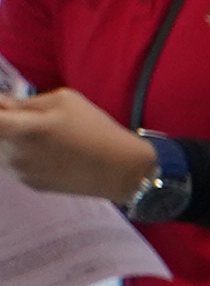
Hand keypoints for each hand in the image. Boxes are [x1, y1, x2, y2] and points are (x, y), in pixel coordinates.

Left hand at [0, 88, 159, 201]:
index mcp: (22, 129)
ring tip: (44, 137)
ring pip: (2, 149)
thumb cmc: (97, 129)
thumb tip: (3, 104)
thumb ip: (26, 101)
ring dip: (13, 140)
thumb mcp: (65, 101)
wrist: (123, 171)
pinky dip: (23, 155)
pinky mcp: (30, 184)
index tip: (7, 108)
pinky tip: (50, 153)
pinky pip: (14, 164)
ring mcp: (20, 172)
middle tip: (33, 119)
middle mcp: (15, 154)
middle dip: (8, 124)